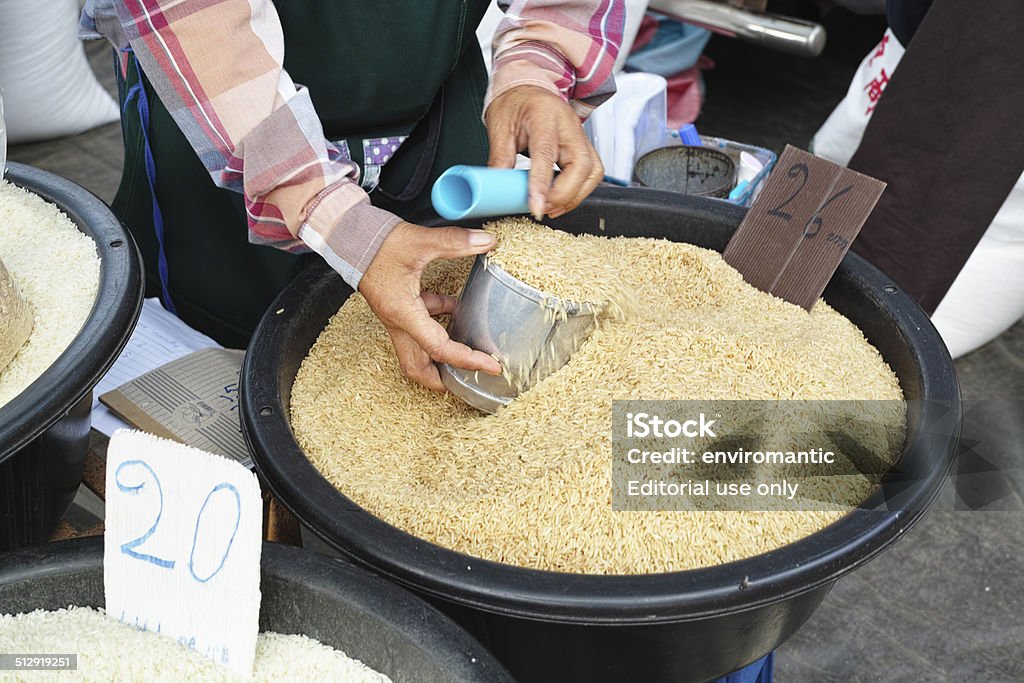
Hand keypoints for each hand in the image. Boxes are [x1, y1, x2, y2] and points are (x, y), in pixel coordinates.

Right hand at [359, 222, 501, 390]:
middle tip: (472, 379)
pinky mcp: (397, 306)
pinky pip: (420, 325)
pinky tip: (456, 307)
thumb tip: (487, 241)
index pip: (439, 349)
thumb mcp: (419, 241)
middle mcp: (398, 322)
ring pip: (418, 350)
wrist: (349, 236)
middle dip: (444, 380)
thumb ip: (454, 242)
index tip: (491, 367)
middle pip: (418, 368)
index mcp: (403, 314)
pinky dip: (440, 322)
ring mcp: (396, 316)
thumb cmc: (375, 243)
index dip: (467, 360)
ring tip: (469, 351)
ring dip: (442, 355)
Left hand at [485, 85, 603, 219]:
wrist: (528, 89)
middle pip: (580, 165)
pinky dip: (580, 191)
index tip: (536, 207)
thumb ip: (500, 158)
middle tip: (542, 208)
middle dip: (564, 194)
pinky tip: (561, 198)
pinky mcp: (585, 147)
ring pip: (592, 173)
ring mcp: (581, 136)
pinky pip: (592, 174)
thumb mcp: (499, 127)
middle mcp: (569, 126)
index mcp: (544, 116)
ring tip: (551, 207)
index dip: (542, 184)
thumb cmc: (515, 104)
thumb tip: (496, 189)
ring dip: (575, 196)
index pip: (546, 154)